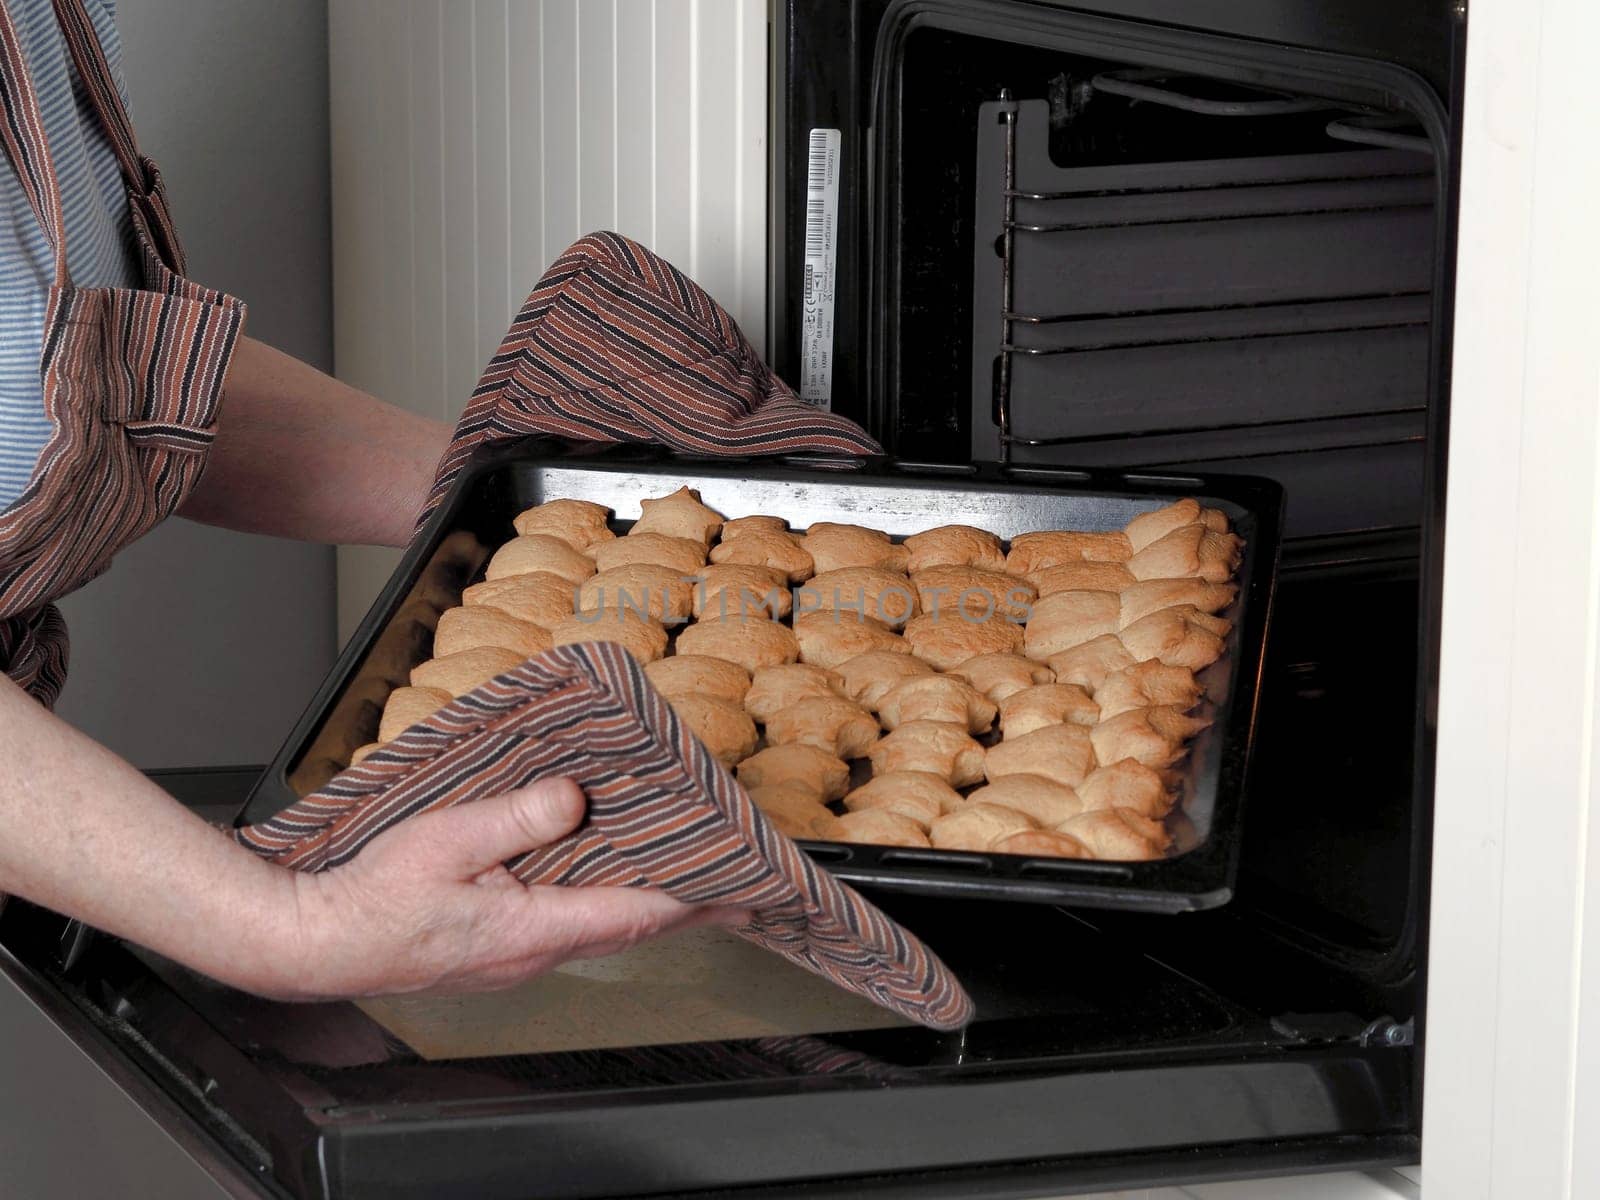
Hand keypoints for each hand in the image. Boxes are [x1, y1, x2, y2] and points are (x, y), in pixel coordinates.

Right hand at [267, 778, 747, 1000]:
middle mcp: (535, 950)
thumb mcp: (445, 841)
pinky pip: (572, 924)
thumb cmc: (373, 898)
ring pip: (604, 926)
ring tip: (695, 877)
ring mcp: (517, 955)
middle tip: (742, 885)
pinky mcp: (499, 948)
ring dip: (653, 904)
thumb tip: (574, 798)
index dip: (696, 898)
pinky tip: (612, 879)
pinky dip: (609, 903)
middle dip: (692, 905)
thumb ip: (516, 818)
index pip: (636, 913)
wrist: (317, 942)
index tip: (743, 887)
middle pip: (632, 925)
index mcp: (532, 928)